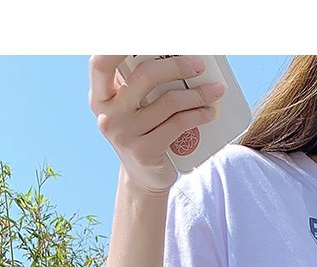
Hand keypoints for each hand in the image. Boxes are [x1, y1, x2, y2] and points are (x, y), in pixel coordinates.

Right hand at [88, 55, 225, 195]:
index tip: (149, 38)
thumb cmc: (144, 132)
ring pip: (169, 102)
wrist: (144, 178)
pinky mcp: (144, 152)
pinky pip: (178, 125)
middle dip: (177, 66)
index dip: (117, 46)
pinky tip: (209, 113)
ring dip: (197, 95)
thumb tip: (178, 55)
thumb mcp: (134, 107)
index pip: (101, 62)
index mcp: (101, 95)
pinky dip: (198, 115)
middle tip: (199, 65)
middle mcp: (107, 114)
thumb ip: (140, 84)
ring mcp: (124, 134)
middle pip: (145, 75)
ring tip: (215, 92)